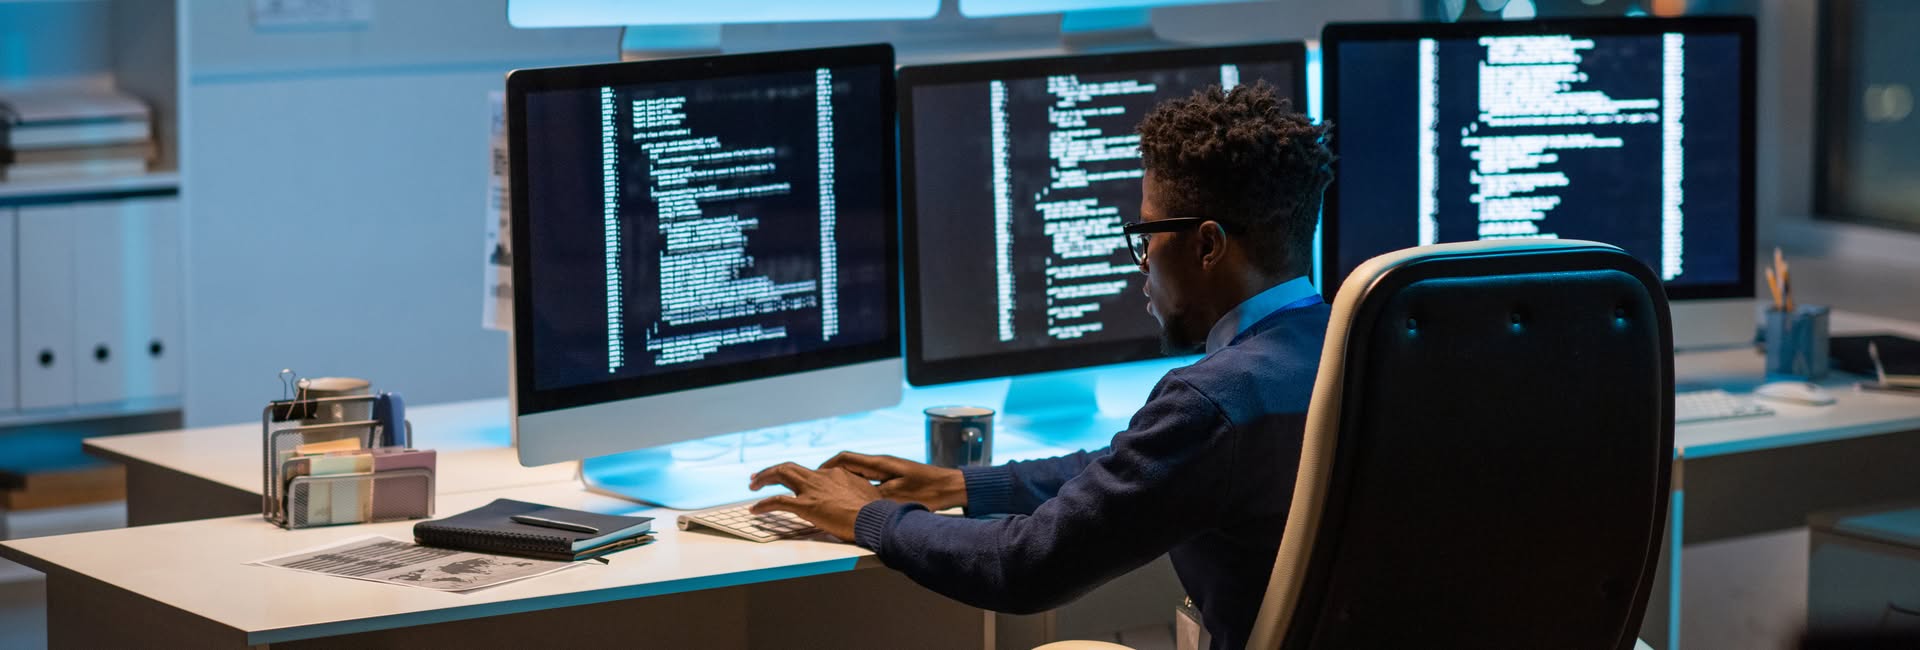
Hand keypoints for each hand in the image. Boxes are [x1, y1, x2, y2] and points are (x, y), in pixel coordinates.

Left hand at [749, 463, 882, 540]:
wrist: (874, 518)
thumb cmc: (875, 511)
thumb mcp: (868, 494)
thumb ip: (856, 493)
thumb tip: (857, 500)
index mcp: (835, 473)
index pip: (811, 472)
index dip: (797, 475)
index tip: (789, 481)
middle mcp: (821, 477)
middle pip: (790, 467)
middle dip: (772, 471)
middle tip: (758, 477)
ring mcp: (812, 490)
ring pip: (781, 475)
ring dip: (764, 478)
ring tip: (752, 484)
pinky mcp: (806, 506)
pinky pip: (777, 502)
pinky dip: (763, 504)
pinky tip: (754, 509)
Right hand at [820, 452, 966, 511]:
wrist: (952, 487)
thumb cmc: (929, 491)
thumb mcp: (899, 497)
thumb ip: (874, 498)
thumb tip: (853, 501)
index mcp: (879, 463)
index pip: (845, 459)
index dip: (827, 466)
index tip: (814, 476)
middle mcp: (882, 464)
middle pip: (849, 465)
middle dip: (832, 474)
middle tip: (818, 487)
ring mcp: (889, 471)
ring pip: (859, 473)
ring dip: (845, 482)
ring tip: (832, 496)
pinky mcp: (896, 479)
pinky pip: (870, 481)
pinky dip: (858, 488)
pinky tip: (856, 501)